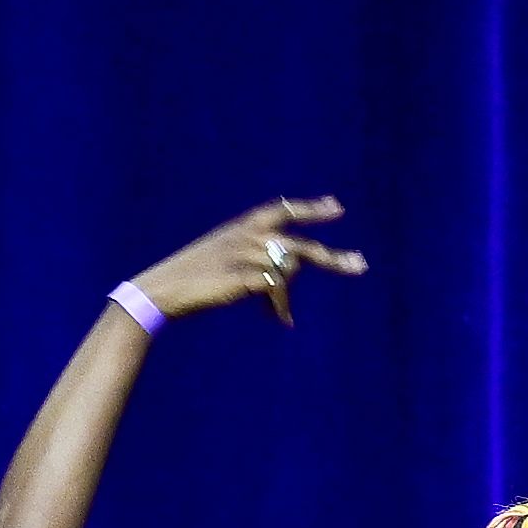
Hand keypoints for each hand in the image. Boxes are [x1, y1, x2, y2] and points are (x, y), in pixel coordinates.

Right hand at [120, 198, 366, 333]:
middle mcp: (250, 235)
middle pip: (302, 245)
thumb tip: (293, 268)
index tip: (337, 208)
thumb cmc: (195, 273)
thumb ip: (258, 252)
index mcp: (245, 224)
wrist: (166, 287)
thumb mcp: (226, 252)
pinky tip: (283, 320)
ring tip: (284, 311)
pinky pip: (277, 291)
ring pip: (289, 272)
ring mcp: (248, 256)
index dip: (311, 208)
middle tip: (361, 265)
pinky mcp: (246, 277)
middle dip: (333, 257)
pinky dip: (281, 307)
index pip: (284, 209)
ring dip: (287, 295)